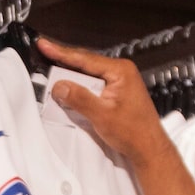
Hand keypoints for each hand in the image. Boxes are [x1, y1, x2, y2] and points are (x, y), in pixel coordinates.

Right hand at [37, 36, 176, 171]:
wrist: (149, 149)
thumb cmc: (134, 132)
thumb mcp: (102, 115)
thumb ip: (79, 98)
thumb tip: (59, 86)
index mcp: (120, 71)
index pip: (85, 59)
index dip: (61, 53)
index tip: (44, 45)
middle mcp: (122, 72)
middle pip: (87, 64)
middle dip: (65, 62)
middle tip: (45, 54)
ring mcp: (121, 82)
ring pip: (90, 75)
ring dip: (73, 77)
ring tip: (54, 71)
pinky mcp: (118, 92)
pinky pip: (95, 85)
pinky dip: (82, 87)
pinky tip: (71, 89)